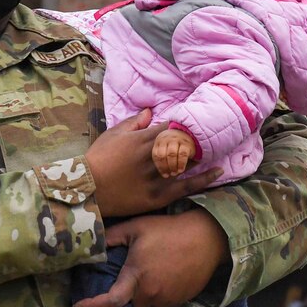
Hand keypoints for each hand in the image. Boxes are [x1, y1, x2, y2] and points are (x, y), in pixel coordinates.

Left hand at [72, 209, 228, 306]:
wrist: (206, 237)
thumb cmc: (168, 229)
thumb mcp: (136, 227)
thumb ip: (112, 237)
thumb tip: (93, 245)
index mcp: (136, 276)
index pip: (110, 302)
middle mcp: (151, 293)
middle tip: (120, 293)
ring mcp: (168, 298)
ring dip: (143, 299)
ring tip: (146, 280)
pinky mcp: (181, 300)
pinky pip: (164, 303)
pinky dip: (159, 296)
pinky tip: (163, 277)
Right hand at [86, 110, 221, 216]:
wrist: (87, 189)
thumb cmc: (97, 159)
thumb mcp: (113, 134)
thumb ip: (134, 122)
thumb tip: (150, 111)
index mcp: (143, 139)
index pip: (172, 127)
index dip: (184, 124)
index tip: (194, 122)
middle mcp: (154, 157)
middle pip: (184, 144)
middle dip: (198, 139)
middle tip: (212, 134)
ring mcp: (158, 177)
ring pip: (188, 163)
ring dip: (203, 155)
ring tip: (216, 148)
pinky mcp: (159, 195)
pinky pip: (186, 186)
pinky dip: (204, 179)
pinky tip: (218, 172)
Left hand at [152, 128, 194, 177]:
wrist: (187, 133)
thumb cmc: (173, 144)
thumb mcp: (165, 147)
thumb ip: (162, 157)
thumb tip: (164, 174)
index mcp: (159, 141)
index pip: (156, 155)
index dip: (160, 167)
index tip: (164, 174)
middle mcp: (166, 139)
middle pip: (163, 155)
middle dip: (166, 167)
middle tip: (170, 174)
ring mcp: (176, 140)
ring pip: (172, 154)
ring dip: (173, 166)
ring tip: (175, 173)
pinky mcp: (186, 143)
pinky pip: (182, 154)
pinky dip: (181, 164)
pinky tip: (181, 170)